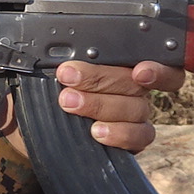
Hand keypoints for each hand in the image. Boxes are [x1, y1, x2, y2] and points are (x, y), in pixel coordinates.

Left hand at [11, 60, 183, 153]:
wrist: (35, 130)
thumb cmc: (49, 92)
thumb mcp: (50, 71)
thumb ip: (60, 60)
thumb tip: (52, 53)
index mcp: (122, 64)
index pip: (158, 60)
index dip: (158, 68)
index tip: (139, 70)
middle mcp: (135, 89)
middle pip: (136, 83)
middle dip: (100, 79)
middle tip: (68, 77)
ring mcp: (135, 115)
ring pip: (136, 108)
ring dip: (100, 104)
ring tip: (70, 103)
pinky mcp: (132, 140)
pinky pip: (139, 136)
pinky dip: (118, 133)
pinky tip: (96, 132)